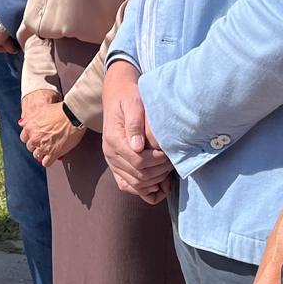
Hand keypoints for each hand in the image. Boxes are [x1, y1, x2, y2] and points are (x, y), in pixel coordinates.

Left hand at [19, 91, 85, 166]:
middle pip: (30, 147)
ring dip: (42, 153)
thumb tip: (22, 122)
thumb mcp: (41, 109)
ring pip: (37, 155)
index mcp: (30, 126)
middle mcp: (34, 137)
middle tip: (43, 142)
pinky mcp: (53, 153)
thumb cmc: (60, 110)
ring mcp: (43, 146)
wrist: (73, 115)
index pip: (24, 138)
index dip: (30, 138)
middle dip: (36, 145)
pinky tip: (52, 156)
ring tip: (48, 149)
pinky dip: (49, 160)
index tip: (35, 138)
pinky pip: (46, 163)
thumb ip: (30, 118)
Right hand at [102, 61, 174, 202]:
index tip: (169, 154)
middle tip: (173, 162)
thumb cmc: (128, 96)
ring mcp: (112, 161)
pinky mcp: (116, 164)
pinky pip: (127, 185)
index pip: (138, 161)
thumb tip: (138, 147)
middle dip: (159, 172)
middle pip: (138, 176)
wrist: (116, 93)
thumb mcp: (133, 103)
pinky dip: (143, 190)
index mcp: (113, 140)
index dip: (158, 162)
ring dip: (154, 183)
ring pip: (134, 185)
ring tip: (168, 173)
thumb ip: (135, 124)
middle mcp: (110, 154)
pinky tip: (158, 186)